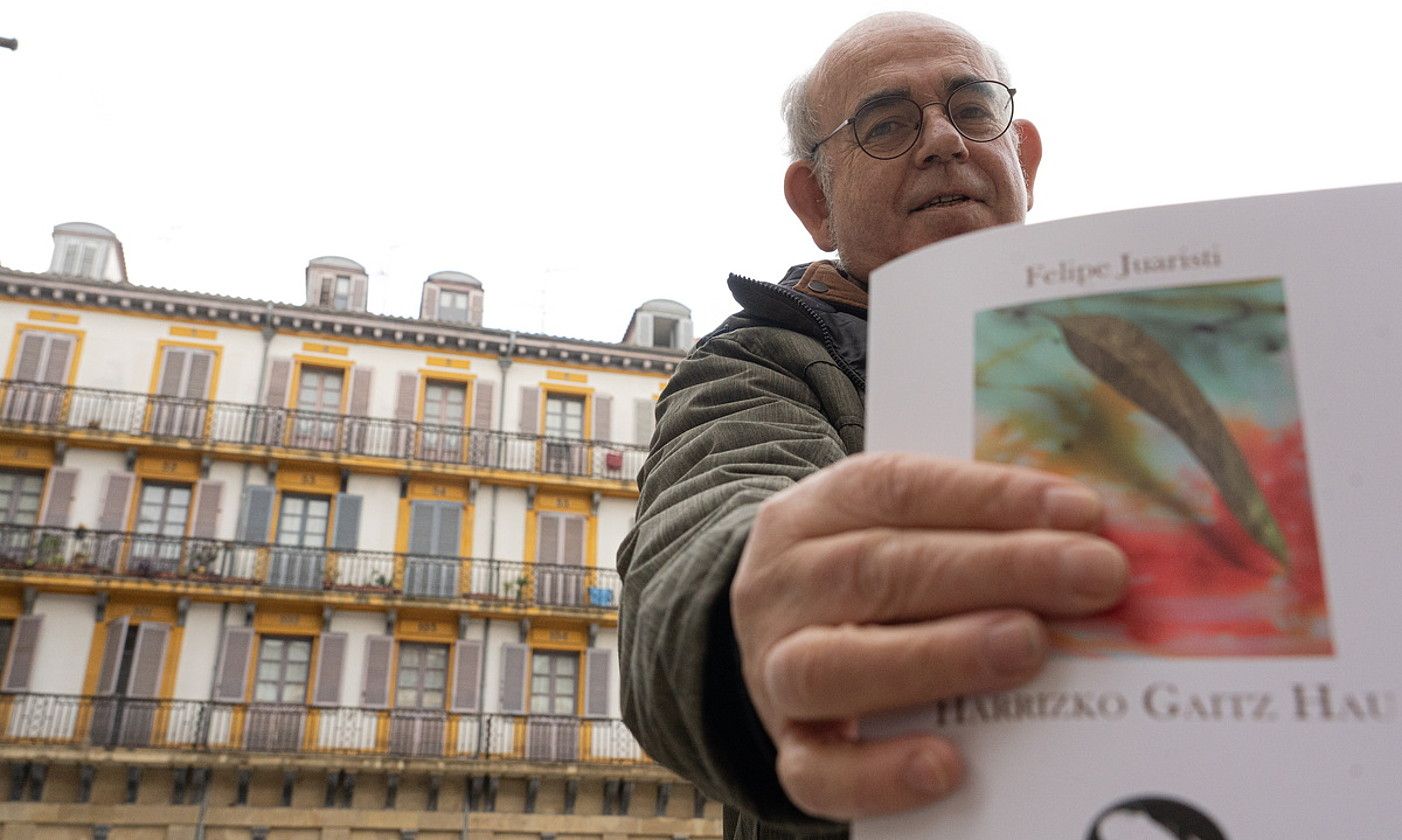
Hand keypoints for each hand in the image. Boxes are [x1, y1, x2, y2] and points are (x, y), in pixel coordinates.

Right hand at [730, 452, 1128, 819]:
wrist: (775, 636)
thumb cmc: (871, 577)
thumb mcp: (904, 529)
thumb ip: (980, 531)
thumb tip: (1092, 541)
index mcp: (817, 511)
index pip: (896, 489)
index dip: (990, 497)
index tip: (1083, 513)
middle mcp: (785, 584)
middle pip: (875, 569)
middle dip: (994, 570)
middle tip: (1093, 578)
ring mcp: (773, 668)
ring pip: (829, 665)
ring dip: (937, 656)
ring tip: (1027, 647)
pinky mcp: (786, 747)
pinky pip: (815, 772)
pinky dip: (879, 773)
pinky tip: (947, 766)